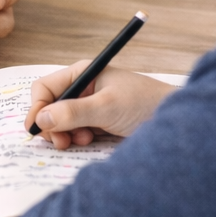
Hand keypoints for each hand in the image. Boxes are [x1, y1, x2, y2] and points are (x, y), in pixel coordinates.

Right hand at [24, 62, 175, 149]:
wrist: (179, 123)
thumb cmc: (146, 105)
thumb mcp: (106, 107)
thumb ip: (73, 112)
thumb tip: (41, 119)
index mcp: (83, 73)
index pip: (45, 88)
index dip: (37, 108)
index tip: (37, 130)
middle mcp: (83, 87)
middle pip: (50, 106)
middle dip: (51, 125)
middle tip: (60, 143)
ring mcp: (90, 105)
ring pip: (61, 121)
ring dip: (66, 134)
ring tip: (82, 141)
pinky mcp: (98, 121)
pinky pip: (76, 131)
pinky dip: (77, 138)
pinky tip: (91, 140)